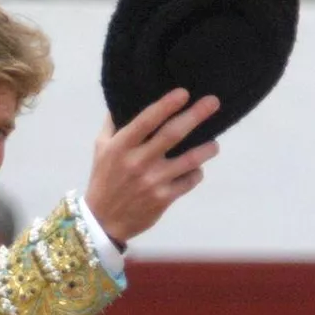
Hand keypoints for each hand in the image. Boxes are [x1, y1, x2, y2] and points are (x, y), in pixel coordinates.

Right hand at [84, 89, 220, 246]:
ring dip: (207, 149)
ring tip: (214, 144)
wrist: (103, 221)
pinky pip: (189, 180)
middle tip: (214, 102)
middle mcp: (138, 162)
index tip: (184, 93)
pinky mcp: (163, 198)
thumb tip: (125, 97)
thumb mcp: (101, 149)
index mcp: (121, 147)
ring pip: (189, 159)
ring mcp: (153, 181)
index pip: (146, 120)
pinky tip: (195, 169)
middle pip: (172, 134)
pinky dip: (196, 173)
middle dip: (196, 115)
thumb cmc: (103, 179)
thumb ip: (114, 124)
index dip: (167, 105)